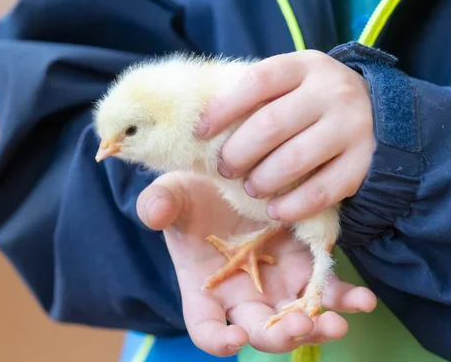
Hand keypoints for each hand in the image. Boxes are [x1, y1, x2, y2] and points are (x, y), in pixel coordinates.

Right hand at [137, 171, 376, 356]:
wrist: (224, 176)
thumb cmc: (189, 192)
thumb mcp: (170, 193)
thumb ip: (158, 204)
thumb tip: (153, 213)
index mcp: (204, 287)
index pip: (205, 327)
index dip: (217, 341)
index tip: (234, 337)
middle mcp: (241, 294)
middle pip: (259, 331)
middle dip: (279, 335)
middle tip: (298, 324)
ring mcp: (275, 282)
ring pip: (297, 317)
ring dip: (318, 326)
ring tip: (336, 322)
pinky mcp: (303, 264)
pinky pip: (326, 289)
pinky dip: (345, 299)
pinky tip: (363, 300)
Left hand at [196, 50, 375, 221]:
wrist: (378, 112)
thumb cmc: (312, 101)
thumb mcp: (291, 84)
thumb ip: (257, 97)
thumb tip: (203, 126)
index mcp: (304, 66)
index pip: (256, 82)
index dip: (222, 109)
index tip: (200, 132)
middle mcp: (332, 91)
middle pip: (271, 125)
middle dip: (238, 153)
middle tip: (226, 168)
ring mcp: (352, 126)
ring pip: (294, 160)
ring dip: (262, 180)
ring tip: (250, 187)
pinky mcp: (364, 162)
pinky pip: (322, 191)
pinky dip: (293, 205)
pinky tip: (275, 210)